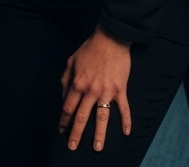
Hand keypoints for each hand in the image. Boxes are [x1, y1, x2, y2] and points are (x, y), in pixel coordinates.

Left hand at [58, 27, 131, 151]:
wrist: (110, 39)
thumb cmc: (89, 49)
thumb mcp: (71, 61)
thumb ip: (65, 79)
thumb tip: (63, 97)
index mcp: (78, 83)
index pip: (68, 107)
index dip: (64, 120)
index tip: (61, 130)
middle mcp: (91, 91)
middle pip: (82, 116)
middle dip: (76, 133)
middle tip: (72, 147)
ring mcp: (107, 92)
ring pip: (102, 118)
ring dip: (99, 134)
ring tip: (97, 148)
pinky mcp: (120, 90)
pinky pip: (124, 109)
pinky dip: (126, 121)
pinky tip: (126, 133)